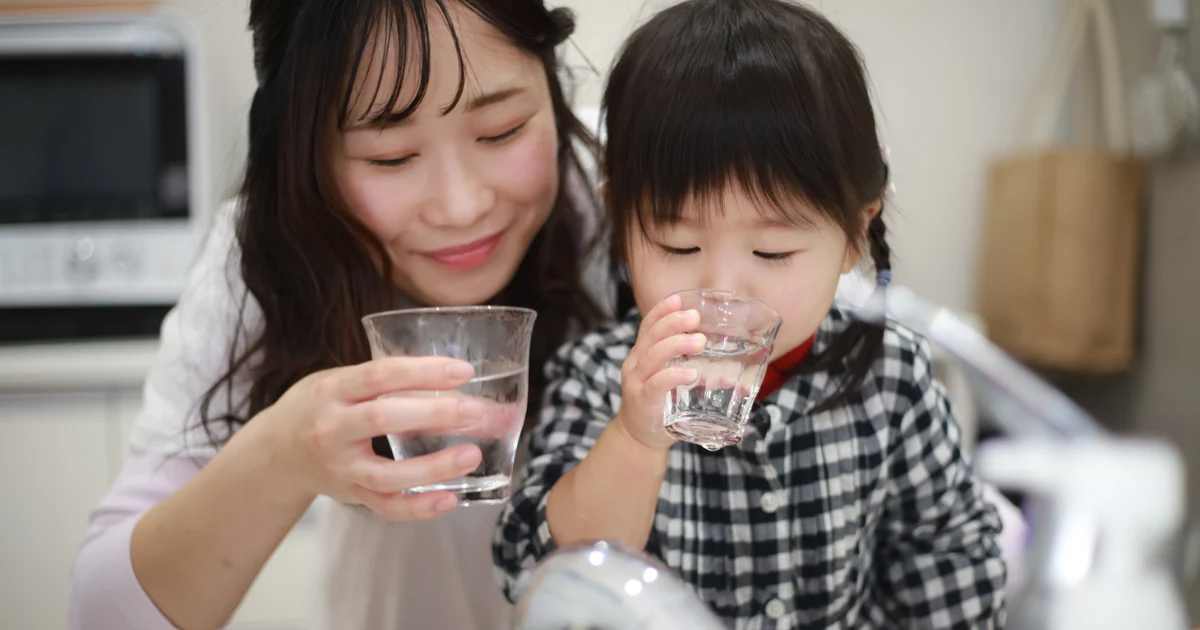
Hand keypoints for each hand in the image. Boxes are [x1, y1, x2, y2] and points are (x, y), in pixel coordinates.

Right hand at [256, 356, 485, 520]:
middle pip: (383, 419)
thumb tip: (451, 377)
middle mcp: (332, 429)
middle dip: (434, 414)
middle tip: (475, 411)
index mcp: (332, 390)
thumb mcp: (339, 381)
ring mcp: (340, 468)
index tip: (463, 371)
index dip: (423, 371)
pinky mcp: (350, 495)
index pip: (380, 375)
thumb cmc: (320, 407)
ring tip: (472, 455)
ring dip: (433, 467)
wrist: (275, 453)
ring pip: (386, 474)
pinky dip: (418, 508)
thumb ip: (384, 380)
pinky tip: (450, 499)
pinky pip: (386, 507)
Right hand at [616, 293, 706, 449]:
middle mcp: (636, 365)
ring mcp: (637, 383)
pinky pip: (657, 384)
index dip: (661, 311)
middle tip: (694, 317)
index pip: (647, 327)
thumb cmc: (659, 405)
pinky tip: (691, 373)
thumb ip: (693, 372)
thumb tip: (730, 374)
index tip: (678, 299)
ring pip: (653, 356)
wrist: (639, 437)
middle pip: (650, 336)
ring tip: (699, 340)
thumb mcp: (669, 381)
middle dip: (672, 323)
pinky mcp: (643, 401)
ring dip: (677, 344)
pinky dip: (674, 376)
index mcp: (641, 355)